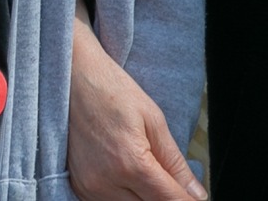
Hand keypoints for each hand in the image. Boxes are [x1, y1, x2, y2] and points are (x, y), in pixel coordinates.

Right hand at [68, 0, 205, 200]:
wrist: (72, 79)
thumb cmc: (112, 91)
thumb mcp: (153, 120)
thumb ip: (175, 162)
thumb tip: (195, 193)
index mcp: (130, 163)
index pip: (168, 200)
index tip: (196, 198)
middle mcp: (106, 182)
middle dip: (166, 198)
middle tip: (174, 183)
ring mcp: (89, 188)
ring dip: (145, 198)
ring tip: (149, 172)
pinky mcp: (79, 187)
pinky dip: (125, 196)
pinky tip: (130, 177)